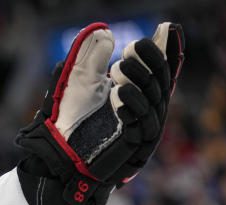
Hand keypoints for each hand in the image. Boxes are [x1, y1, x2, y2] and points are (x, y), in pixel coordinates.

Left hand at [15, 22, 183, 204]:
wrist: (58, 156)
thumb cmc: (69, 122)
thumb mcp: (78, 84)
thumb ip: (91, 60)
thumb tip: (104, 34)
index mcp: (138, 95)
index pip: (159, 70)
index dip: (165, 51)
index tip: (167, 28)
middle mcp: (146, 112)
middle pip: (160, 83)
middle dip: (149, 63)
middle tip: (132, 47)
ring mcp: (143, 131)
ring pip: (153, 103)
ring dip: (138, 82)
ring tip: (118, 68)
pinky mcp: (134, 148)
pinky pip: (141, 126)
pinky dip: (131, 107)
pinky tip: (117, 94)